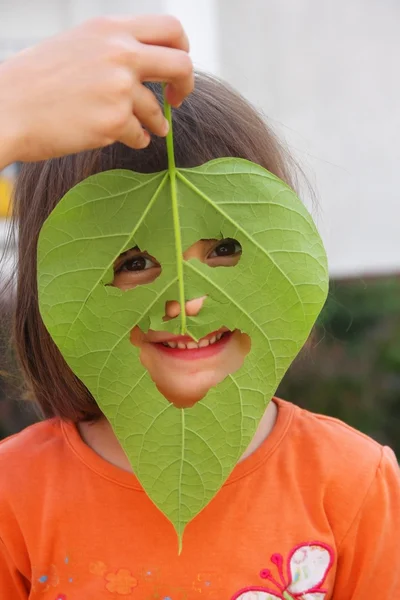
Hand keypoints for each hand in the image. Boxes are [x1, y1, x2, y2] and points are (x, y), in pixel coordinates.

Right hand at [0, 15, 192, 167]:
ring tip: (150, 129)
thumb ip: (112, 47)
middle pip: (180, 65)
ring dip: (156, 123)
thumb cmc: (36, 80)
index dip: (182, 49)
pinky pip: (140, 134)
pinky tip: (129, 139)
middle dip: (185, 86)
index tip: (175, 68)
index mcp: (110, 29)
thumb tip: (145, 61)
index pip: (170, 28)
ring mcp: (118, 88)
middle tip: (177, 99)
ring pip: (157, 110)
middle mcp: (119, 53)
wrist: (7, 108)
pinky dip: (137, 139)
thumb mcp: (77, 45)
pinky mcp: (113, 121)